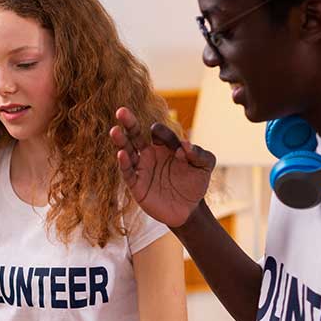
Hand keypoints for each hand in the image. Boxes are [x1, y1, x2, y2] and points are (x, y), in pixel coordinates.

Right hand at [111, 107, 215, 227]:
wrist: (189, 209)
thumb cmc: (196, 183)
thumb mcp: (205, 166)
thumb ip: (200, 154)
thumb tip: (185, 145)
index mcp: (164, 146)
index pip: (158, 132)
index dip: (164, 134)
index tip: (181, 149)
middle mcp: (149, 154)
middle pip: (135, 135)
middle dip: (129, 123)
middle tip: (121, 111)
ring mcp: (141, 169)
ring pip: (127, 151)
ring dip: (121, 141)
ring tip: (115, 131)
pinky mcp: (136, 185)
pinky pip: (128, 172)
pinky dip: (124, 163)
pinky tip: (121, 154)